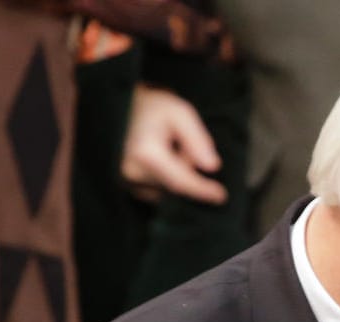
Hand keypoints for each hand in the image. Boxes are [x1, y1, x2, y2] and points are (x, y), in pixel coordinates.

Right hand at [120, 85, 226, 204]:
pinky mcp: (123, 185)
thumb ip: (197, 139)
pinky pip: (153, 191)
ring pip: (166, 190)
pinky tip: (160, 159)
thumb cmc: (152, 107)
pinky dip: (164, 179)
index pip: (180, 182)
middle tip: (180, 143)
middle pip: (175, 187)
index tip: (221, 197)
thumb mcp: (180, 113)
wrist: (118, 105)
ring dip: (175, 175)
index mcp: (145, 154)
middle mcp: (131, 172)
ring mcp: (124, 181)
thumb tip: (212, 167)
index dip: (202, 191)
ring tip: (167, 148)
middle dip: (187, 171)